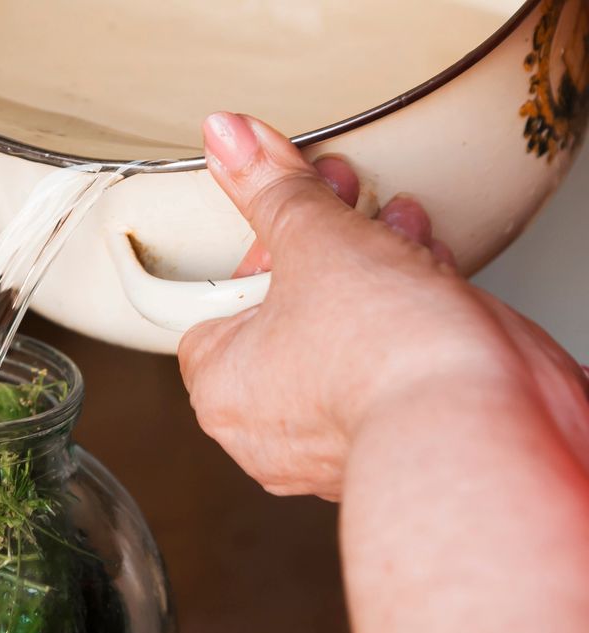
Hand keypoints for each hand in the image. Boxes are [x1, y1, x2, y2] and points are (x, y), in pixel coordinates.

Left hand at [177, 112, 588, 500]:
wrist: (471, 421)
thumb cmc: (376, 356)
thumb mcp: (314, 238)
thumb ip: (272, 188)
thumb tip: (228, 138)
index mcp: (221, 387)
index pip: (217, 304)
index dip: (259, 250)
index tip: (288, 214)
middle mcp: (265, 427)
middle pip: (283, 312)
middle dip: (323, 244)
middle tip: (344, 198)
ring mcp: (329, 439)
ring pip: (339, 334)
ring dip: (371, 267)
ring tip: (395, 221)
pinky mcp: (391, 434)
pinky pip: (383, 363)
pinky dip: (404, 312)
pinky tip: (427, 266)